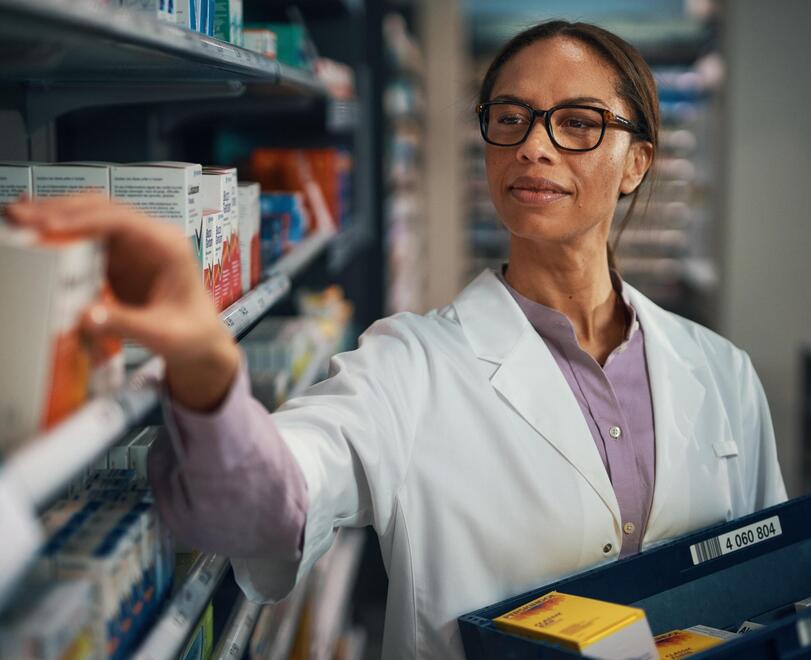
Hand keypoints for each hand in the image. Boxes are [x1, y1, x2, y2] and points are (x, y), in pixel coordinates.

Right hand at [5, 194, 239, 411]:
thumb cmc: (191, 335)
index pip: (121, 220)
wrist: (200, 342)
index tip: (48, 226)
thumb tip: (87, 316)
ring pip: (88, 219)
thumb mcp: (163, 335)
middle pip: (100, 210)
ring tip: (15, 220)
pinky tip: (31, 236)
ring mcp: (131, 245)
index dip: (83, 219)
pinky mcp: (116, 259)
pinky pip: (84, 239)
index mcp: (167, 246)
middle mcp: (148, 237)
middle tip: (18, 215)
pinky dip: (57, 236)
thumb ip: (127, 324)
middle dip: (58, 209)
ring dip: (53, 217)